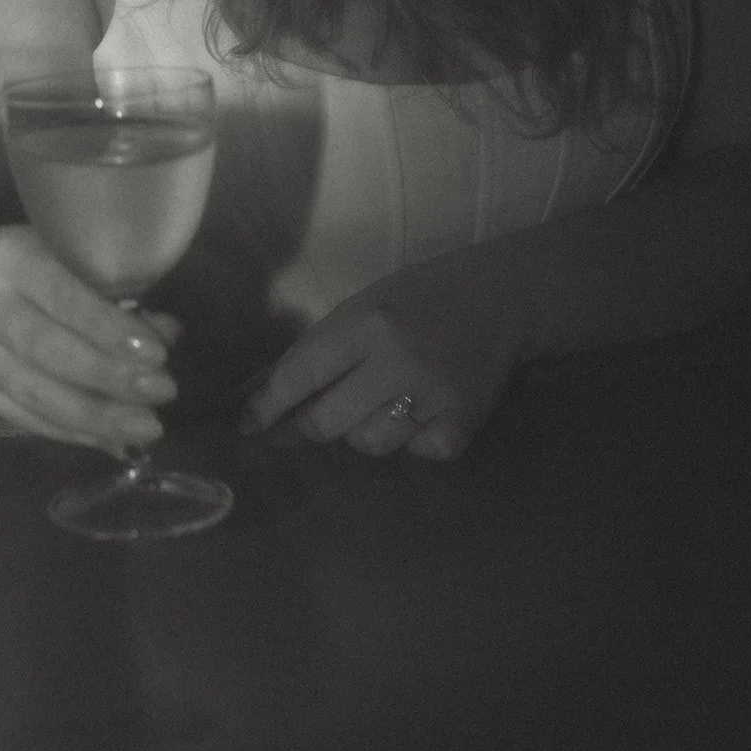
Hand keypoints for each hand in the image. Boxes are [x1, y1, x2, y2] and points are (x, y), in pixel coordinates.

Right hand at [0, 225, 179, 452]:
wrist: (25, 289)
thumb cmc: (74, 268)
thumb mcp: (100, 267)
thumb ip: (129, 298)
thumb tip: (164, 334)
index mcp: (9, 255)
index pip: (59, 295)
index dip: (107, 327)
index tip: (156, 353)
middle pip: (45, 348)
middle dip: (108, 375)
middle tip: (162, 391)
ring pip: (36, 392)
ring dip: (96, 414)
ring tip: (146, 426)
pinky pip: (30, 420)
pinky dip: (76, 432)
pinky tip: (115, 438)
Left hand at [240, 246, 535, 458]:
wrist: (503, 297)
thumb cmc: (419, 298)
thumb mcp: (363, 305)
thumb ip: (318, 349)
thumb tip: (264, 394)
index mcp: (367, 323)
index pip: (299, 375)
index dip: (267, 405)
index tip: (247, 425)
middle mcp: (398, 360)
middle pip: (326, 422)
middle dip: (312, 424)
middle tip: (319, 414)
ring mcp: (434, 394)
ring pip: (367, 443)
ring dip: (363, 430)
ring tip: (383, 400)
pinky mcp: (463, 421)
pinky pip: (415, 453)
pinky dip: (411, 440)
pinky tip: (420, 411)